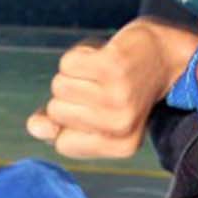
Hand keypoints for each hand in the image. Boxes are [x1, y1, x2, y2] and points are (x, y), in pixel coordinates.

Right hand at [26, 23, 180, 157]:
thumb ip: (58, 127)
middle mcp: (122, 124)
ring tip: (102, 72)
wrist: (164, 52)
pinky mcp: (112, 65)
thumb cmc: (123, 87)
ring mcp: (118, 95)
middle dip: (70, 95)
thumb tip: (34, 127)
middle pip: (57, 111)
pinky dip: (78, 55)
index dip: (67, 124)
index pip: (63, 144)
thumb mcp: (95, 114)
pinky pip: (67, 64)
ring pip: (59, 86)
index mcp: (122, 146)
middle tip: (102, 86)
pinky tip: (102, 56)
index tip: (93, 110)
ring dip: (73, 74)